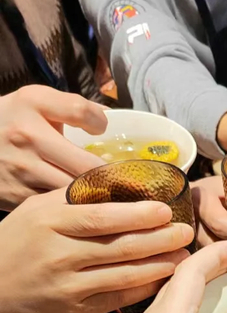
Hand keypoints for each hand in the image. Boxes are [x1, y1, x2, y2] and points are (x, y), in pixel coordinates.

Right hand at [0, 85, 105, 209]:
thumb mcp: (34, 102)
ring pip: (76, 192)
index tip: (103, 132)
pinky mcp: (18, 196)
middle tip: (128, 182)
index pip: (80, 112)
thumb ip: (72, 107)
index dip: (99, 124)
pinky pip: (58, 208)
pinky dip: (76, 211)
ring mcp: (22, 169)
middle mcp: (27, 136)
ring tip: (113, 199)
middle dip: (112, 178)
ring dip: (98, 198)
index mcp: (33, 105)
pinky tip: (86, 210)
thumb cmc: (12, 122)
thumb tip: (110, 121)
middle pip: (87, 166)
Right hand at [0, 190, 193, 312]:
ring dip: (158, 266)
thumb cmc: (18, 241)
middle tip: (186, 232)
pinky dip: (142, 289)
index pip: (100, 217)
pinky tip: (163, 280)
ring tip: (183, 257)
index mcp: (49, 222)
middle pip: (118, 247)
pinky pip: (116, 299)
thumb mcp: (38, 209)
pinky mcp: (74, 310)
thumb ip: (75, 197)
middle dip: (158, 240)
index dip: (136, 215)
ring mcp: (67, 286)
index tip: (165, 210)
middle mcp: (58, 255)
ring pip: (122, 276)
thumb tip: (122, 182)